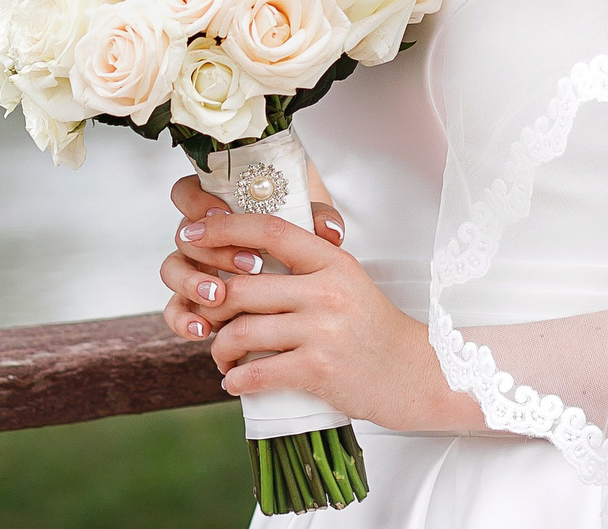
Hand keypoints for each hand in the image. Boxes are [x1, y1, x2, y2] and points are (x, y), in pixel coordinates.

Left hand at [159, 177, 477, 433]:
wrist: (416, 373)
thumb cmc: (372, 326)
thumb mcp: (346, 280)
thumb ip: (304, 265)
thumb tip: (242, 256)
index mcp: (331, 261)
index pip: (269, 229)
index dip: (223, 227)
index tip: (191, 232)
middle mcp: (326, 290)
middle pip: (242, 286)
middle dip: (210, 305)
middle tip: (204, 318)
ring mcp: (322, 331)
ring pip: (242, 331)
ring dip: (219, 348)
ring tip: (221, 357)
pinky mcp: (319, 370)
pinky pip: (258, 373)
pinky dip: (237, 380)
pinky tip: (235, 381)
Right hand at [162, 174, 340, 344]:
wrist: (304, 286)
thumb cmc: (301, 241)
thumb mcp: (311, 226)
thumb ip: (320, 219)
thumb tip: (329, 230)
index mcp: (220, 207)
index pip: (188, 193)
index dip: (198, 202)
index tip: (223, 213)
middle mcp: (202, 237)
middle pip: (183, 234)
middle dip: (213, 249)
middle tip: (248, 264)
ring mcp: (195, 270)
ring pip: (172, 270)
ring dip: (191, 282)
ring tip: (218, 296)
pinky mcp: (195, 303)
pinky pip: (175, 310)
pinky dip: (183, 319)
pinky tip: (203, 331)